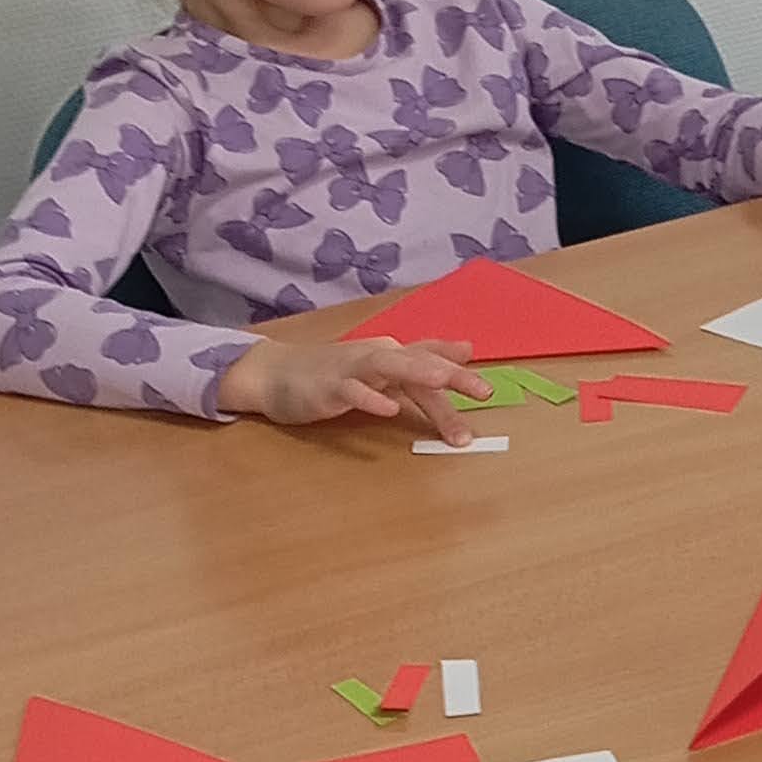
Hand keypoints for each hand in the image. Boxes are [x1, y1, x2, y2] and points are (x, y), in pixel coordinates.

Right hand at [216, 332, 489, 440]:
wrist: (274, 374)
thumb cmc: (330, 376)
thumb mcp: (377, 372)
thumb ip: (417, 367)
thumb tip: (463, 352)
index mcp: (389, 355)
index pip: (429, 353)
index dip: (459, 361)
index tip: (487, 380)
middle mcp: (376, 356)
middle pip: (419, 362)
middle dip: (453, 375)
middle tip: (484, 391)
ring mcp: (352, 370)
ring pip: (389, 367)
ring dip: (417, 372)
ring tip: (443, 380)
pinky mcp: (329, 388)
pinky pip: (352, 392)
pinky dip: (370, 398)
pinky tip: (388, 409)